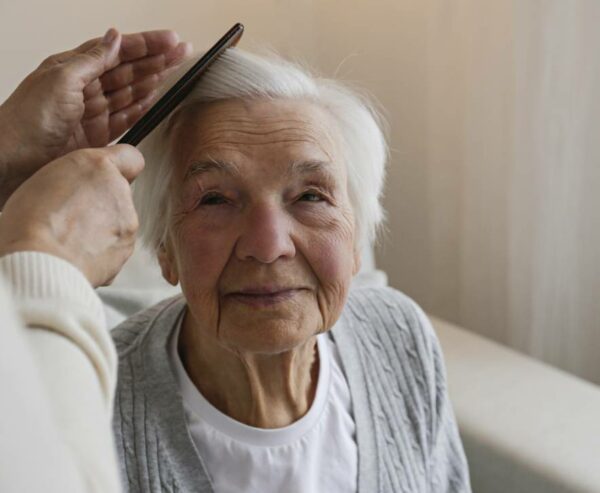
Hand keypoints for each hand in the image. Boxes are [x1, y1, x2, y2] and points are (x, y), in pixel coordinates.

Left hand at [0, 29, 190, 205]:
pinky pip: (126, 117)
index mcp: (73, 68)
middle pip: (128, 69)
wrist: (14, 160)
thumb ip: (92, 60)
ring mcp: (92, 113)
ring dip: (153, 80)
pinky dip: (141, 107)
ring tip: (174, 69)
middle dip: (156, 59)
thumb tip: (114, 37)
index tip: (170, 40)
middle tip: (182, 52)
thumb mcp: (61, 79)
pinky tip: (154, 97)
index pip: (117, 50)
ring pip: (130, 92)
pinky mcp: (98, 137)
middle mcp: (84, 88)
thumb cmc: (27, 120)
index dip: (145, 44)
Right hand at [0, 145, 143, 286]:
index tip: (107, 178)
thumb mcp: (45, 181)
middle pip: (120, 193)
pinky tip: (79, 253)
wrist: (43, 261)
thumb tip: (80, 189)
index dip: (119, 168)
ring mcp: (127, 220)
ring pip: (119, 220)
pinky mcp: (127, 246)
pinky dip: (103, 250)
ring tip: (72, 238)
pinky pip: (116, 246)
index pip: (129, 157)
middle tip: (74, 216)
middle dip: (103, 203)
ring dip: (103, 227)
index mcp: (97, 166)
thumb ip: (74, 179)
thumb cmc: (32, 222)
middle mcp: (119, 190)